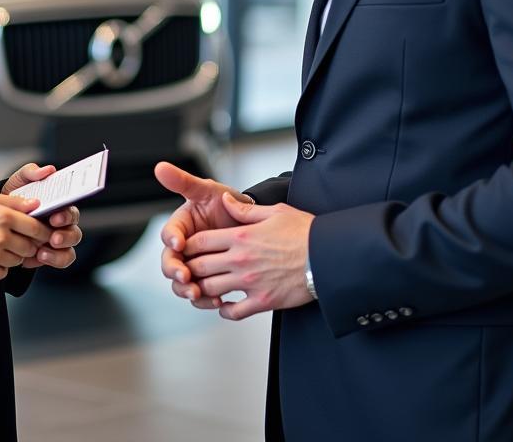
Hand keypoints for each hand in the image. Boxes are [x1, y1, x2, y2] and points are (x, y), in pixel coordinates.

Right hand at [0, 190, 50, 280]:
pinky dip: (2, 267)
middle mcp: (0, 237)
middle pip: (30, 246)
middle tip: (22, 238)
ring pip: (18, 260)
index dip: (44, 231)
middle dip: (29, 243)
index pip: (35, 228)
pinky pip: (3, 273)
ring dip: (16, 254)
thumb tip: (32, 203)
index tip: (44, 232)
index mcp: (2, 216)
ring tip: (3, 245)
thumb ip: (10, 201)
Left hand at [1, 162, 81, 269]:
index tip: (56, 216)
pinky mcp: (46, 256)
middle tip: (53, 238)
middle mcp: (60, 226)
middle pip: (74, 234)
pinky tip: (31, 259)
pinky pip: (52, 263)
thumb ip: (31, 172)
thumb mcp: (19, 181)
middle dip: (65, 237)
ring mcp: (54, 243)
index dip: (67, 215)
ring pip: (68, 253)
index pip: (71, 211)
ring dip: (58, 255)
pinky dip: (43, 262)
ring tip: (42, 253)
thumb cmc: (13, 197)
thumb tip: (48, 170)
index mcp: (58, 207)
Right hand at [155, 161, 253, 304]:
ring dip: (187, 289)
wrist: (249, 222)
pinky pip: (200, 294)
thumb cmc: (225, 202)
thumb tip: (160, 166)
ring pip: (181, 283)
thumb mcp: (207, 190)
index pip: (168, 235)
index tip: (178, 242)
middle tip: (186, 276)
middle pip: (169, 263)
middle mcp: (183, 249)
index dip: (171, 239)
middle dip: (175, 271)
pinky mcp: (207, 280)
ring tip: (198, 292)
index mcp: (180, 227)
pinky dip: (205, 299)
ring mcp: (194, 265)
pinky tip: (216, 300)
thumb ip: (183, 181)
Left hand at [183, 192, 314, 319]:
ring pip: (211, 289)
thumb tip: (224, 200)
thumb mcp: (274, 212)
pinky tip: (224, 305)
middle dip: (188, 267)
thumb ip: (244, 209)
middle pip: (200, 266)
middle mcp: (241, 260)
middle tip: (185, 269)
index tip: (183, 248)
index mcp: (241, 236)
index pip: (200, 241)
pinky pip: (234, 312)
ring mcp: (250, 282)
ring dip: (202, 289)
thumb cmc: (305, 232)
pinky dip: (224, 310)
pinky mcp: (262, 301)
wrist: (328, 257)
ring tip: (199, 288)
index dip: (186, 245)